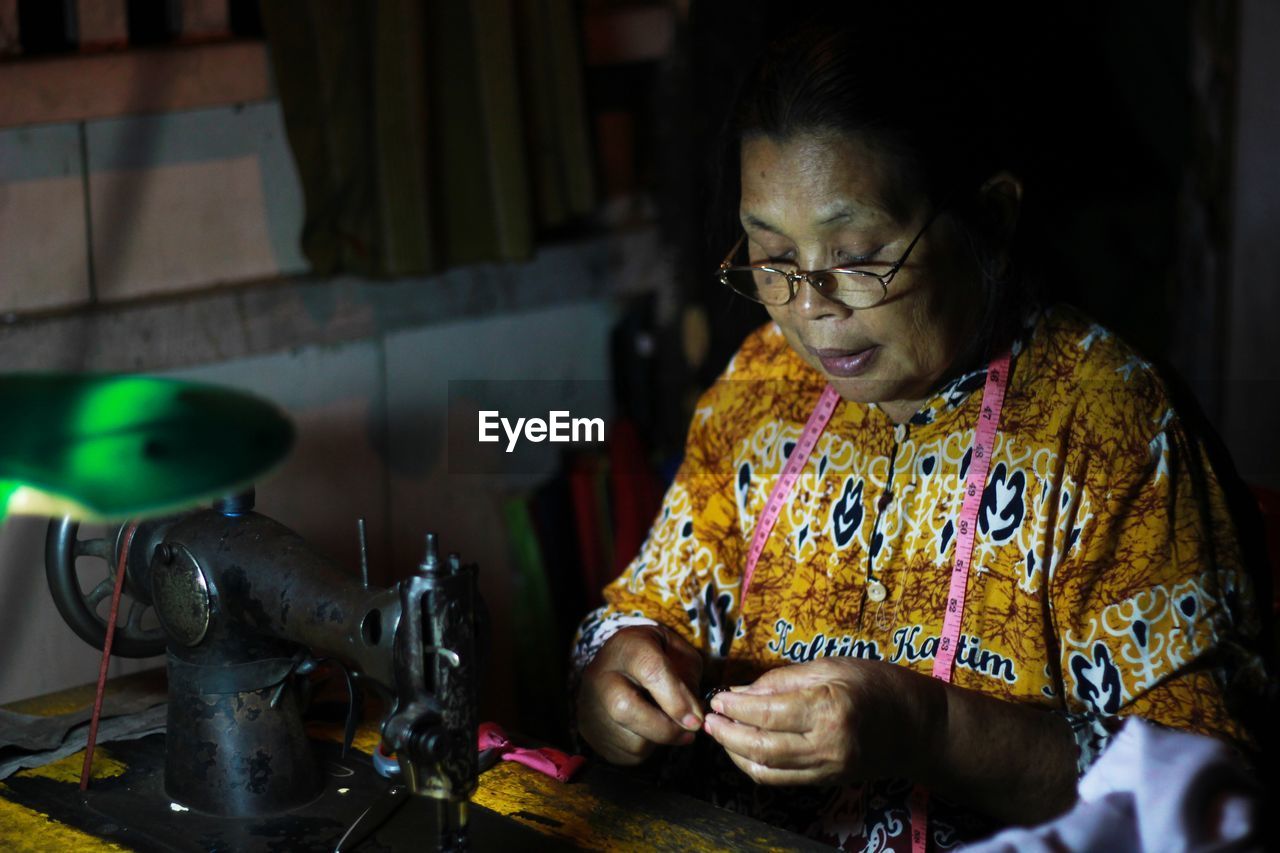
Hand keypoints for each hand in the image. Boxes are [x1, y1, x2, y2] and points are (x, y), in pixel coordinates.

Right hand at [577, 624, 705, 765]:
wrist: (616, 665)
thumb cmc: (655, 658)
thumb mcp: (678, 653)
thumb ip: (688, 677)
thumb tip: (692, 713)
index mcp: (627, 645)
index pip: (650, 670)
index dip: (677, 698)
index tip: (696, 719)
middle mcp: (601, 673)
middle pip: (625, 707)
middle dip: (664, 727)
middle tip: (688, 732)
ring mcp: (591, 703)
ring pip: (629, 737)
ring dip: (659, 739)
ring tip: (670, 727)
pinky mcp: (590, 730)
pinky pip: (624, 750)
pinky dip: (646, 747)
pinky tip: (650, 730)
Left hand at [702, 658, 943, 785]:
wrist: (920, 727)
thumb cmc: (879, 685)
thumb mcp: (831, 666)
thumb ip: (783, 679)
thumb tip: (742, 692)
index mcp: (828, 708)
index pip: (767, 713)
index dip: (735, 708)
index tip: (718, 698)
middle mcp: (827, 744)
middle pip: (761, 747)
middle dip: (727, 734)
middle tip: (709, 719)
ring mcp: (828, 768)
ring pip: (767, 770)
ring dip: (736, 754)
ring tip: (720, 734)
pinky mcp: (828, 781)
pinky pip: (782, 780)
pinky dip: (756, 767)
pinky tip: (744, 750)